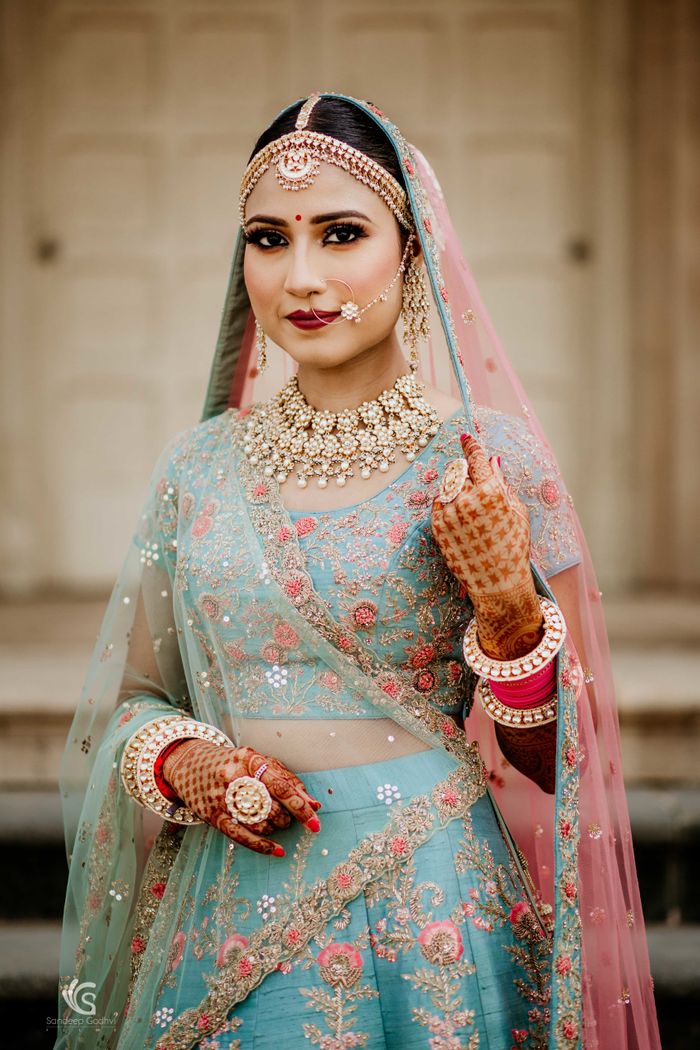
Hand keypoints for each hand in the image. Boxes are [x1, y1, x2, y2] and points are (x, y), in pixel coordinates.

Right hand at [162, 740, 320, 856]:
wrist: (187, 764)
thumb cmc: (231, 763)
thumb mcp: (257, 762)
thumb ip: (286, 780)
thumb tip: (313, 805)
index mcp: (249, 759)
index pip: (280, 785)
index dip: (300, 806)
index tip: (315, 821)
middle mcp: (233, 777)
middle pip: (271, 806)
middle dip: (286, 817)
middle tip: (286, 817)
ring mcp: (221, 798)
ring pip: (258, 822)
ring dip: (275, 828)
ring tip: (275, 823)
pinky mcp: (212, 816)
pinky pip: (240, 836)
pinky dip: (262, 846)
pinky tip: (277, 850)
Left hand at [431, 434, 542, 658]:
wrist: (498, 583)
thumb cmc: (514, 546)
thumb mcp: (517, 512)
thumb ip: (502, 484)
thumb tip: (492, 462)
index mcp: (491, 493)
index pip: (476, 459)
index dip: (471, 445)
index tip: (465, 436)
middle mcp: (467, 500)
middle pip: (460, 471)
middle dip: (467, 474)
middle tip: (479, 492)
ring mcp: (449, 513)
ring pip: (448, 486)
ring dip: (458, 490)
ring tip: (474, 513)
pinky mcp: (437, 526)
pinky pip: (439, 503)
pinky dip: (449, 504)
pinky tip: (463, 521)